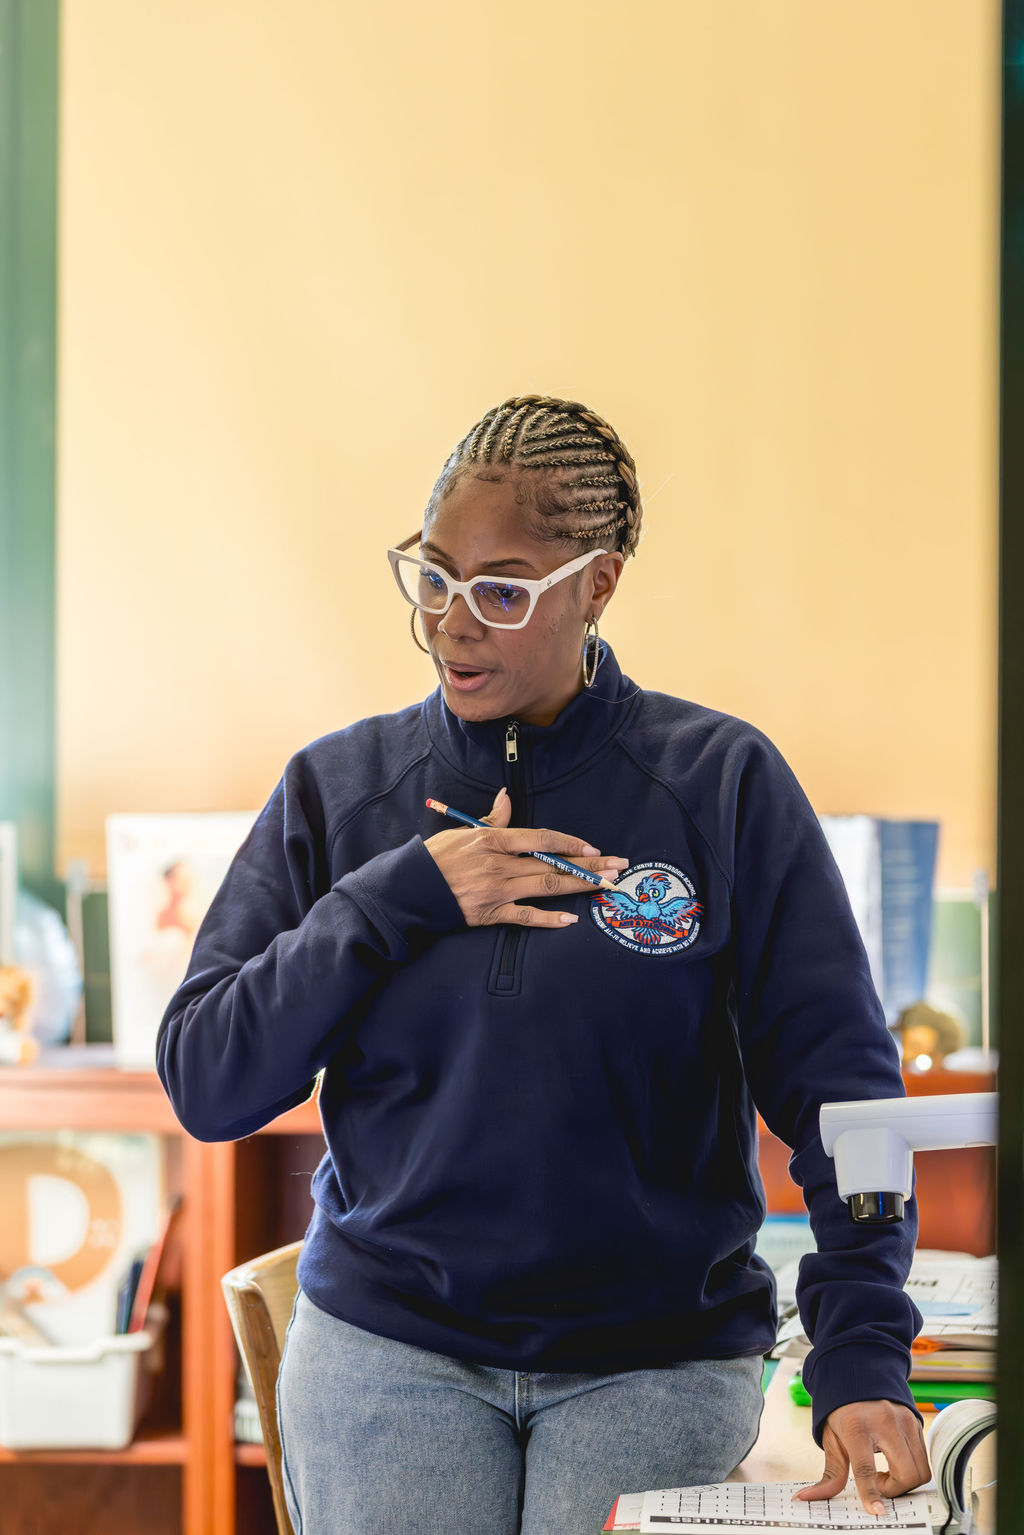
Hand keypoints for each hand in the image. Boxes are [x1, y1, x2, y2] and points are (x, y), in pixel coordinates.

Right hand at [424, 788, 627, 928]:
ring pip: (546, 888)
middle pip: (552, 864)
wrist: (409, 890)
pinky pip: (524, 917)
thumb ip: (492, 819)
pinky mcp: (489, 914)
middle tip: (618, 867)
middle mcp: (499, 865)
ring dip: (579, 886)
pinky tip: (571, 919)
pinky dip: (548, 919)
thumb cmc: (435, 858)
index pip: (540, 838)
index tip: (593, 847)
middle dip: (589, 866)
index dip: (569, 842)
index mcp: (493, 840)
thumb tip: (508, 798)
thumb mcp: (462, 831)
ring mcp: (496, 891)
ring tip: (605, 887)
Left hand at [795, 1400, 928, 1517]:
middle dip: (895, 1489)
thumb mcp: (832, 1439)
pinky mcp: (917, 1421)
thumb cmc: (842, 1410)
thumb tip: (808, 1497)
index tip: (878, 1511)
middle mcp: (885, 1422)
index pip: (866, 1467)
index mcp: (857, 1426)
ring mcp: (905, 1420)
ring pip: (921, 1470)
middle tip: (878, 1482)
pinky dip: (912, 1468)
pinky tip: (896, 1460)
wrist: (858, 1375)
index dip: (871, 1492)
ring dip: (905, 1481)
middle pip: (906, 1474)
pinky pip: (924, 1458)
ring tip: (886, 1471)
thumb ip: (830, 1473)